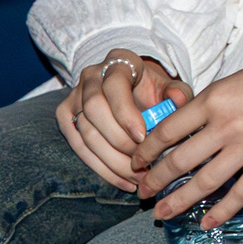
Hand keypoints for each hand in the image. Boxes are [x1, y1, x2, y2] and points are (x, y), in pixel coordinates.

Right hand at [57, 49, 185, 192]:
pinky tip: (122, 181)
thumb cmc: (154, 88)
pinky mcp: (65, 116)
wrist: (133, 87)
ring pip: (84, 132)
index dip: (125, 114)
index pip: (114, 86)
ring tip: (137, 178)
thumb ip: (177, 92)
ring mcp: (74, 96)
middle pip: (94, 111)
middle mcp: (91, 76)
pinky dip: (100, 167)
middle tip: (142, 163)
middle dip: (118, 141)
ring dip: (111, 161)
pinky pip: (78, 146)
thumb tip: (177, 99)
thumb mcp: (170, 86)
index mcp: (118, 62)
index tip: (143, 137)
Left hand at [132, 45, 242, 227]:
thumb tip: (187, 129)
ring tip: (162, 213)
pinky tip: (207, 222)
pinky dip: (221, 212)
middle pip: (178, 161)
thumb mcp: (236, 80)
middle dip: (155, 181)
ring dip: (178, 201)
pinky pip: (241, 193)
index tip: (136, 162)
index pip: (166, 131)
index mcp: (213, 100)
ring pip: (204, 183)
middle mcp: (226, 126)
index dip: (145, 151)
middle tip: (144, 192)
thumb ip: (212, 105)